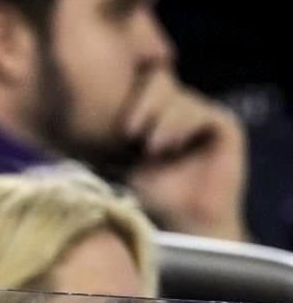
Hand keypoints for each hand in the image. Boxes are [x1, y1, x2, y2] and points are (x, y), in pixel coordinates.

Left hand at [123, 70, 248, 240]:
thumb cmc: (149, 197)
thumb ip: (108, 136)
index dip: (127, 93)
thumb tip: (77, 117)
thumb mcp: (119, 162)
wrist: (183, 222)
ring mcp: (202, 115)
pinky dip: (181, 124)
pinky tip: (168, 146)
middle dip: (142, 103)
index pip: (139, 82)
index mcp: (153, 113)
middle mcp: (178, 109)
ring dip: (161, 119)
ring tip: (151, 149)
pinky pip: (200, 110)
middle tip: (128, 133)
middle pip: (158, 80)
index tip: (119, 129)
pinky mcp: (224, 125)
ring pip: (178, 96)